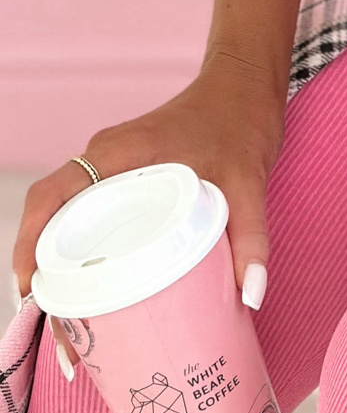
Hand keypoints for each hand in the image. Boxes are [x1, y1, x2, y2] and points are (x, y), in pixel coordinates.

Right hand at [12, 53, 284, 368]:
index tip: (31, 290)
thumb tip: (249, 296)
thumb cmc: (242, 118)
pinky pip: (88, 214)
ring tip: (74, 324)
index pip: (53, 194)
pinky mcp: (125, 176)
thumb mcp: (249, 179)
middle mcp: (106, 158)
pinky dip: (82, 252)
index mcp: (120, 151)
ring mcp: (112, 166)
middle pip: (52, 217)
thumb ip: (251, 236)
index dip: (30, 242)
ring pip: (68, 219)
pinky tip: (98, 291)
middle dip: (44, 275)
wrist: (247, 82)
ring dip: (60, 267)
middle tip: (62, 331)